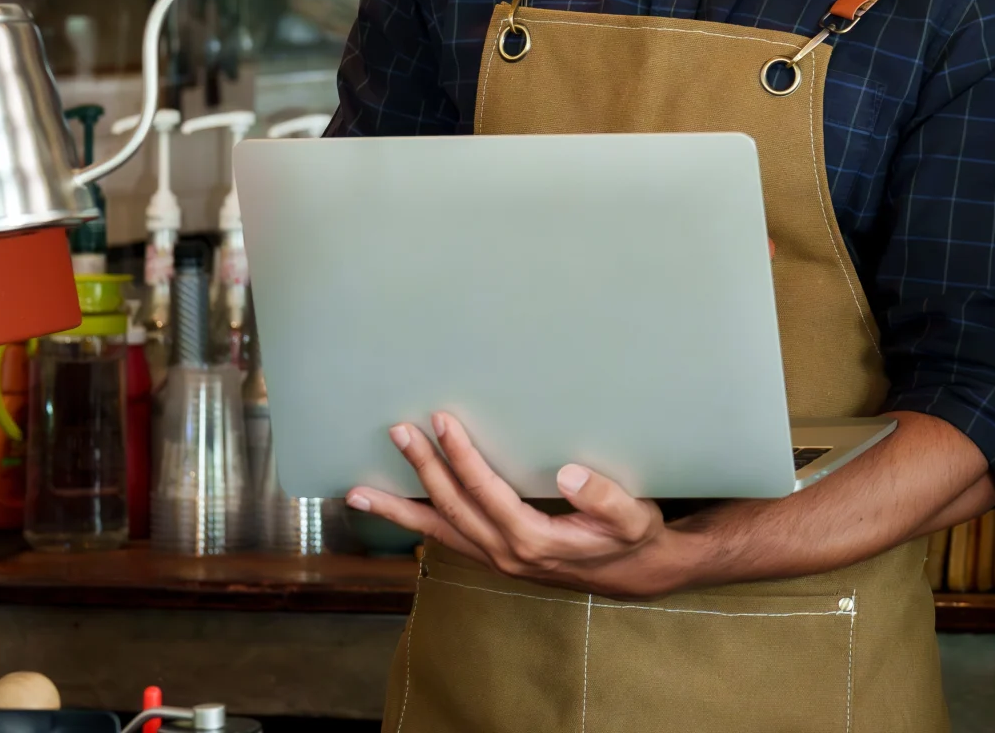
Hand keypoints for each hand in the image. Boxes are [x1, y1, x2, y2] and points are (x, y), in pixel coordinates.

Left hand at [346, 412, 689, 598]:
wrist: (638, 572)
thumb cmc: (634, 537)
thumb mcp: (633, 516)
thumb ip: (604, 497)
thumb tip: (566, 475)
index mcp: (534, 540)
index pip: (486, 493)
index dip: (461, 457)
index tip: (442, 422)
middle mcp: (508, 554)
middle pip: (453, 509)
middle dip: (422, 469)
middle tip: (398, 432)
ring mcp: (498, 559)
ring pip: (439, 532)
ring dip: (399, 510)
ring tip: (356, 494)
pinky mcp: (498, 558)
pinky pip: (449, 539)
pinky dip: (419, 524)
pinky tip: (398, 510)